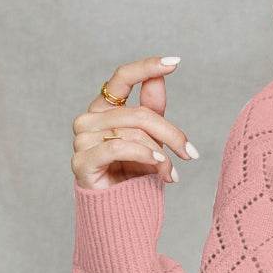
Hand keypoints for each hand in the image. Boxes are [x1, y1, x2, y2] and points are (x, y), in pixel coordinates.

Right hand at [72, 54, 198, 189]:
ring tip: (171, 173)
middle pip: (139, 113)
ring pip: (133, 132)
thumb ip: (152, 108)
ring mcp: (82, 140)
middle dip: (171, 134)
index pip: (123, 77)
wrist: (120, 211)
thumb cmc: (133, 173)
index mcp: (104, 108)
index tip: (176, 61)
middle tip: (191, 153)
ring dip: (161, 154)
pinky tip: (160, 166)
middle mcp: (89, 119)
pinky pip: (118, 148)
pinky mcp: (81, 161)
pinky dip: (144, 155)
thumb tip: (159, 77)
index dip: (148, 67)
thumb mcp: (151, 138)